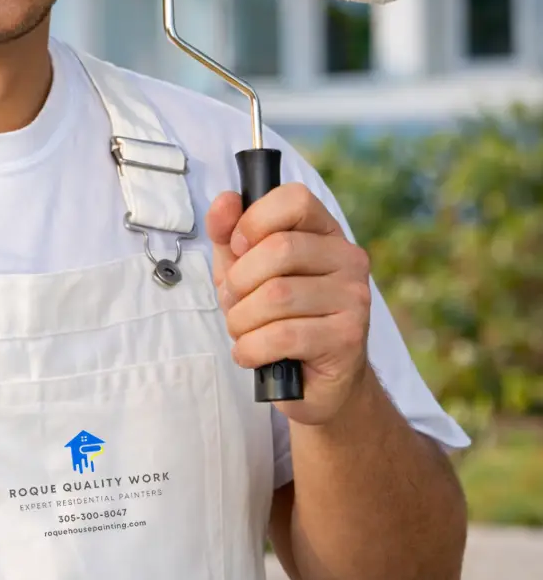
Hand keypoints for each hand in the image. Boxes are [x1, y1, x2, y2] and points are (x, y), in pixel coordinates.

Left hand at [207, 182, 371, 425]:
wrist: (317, 380)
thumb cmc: (277, 316)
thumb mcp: (243, 269)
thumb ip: (229, 233)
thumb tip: (225, 201)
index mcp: (324, 232)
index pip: (295, 199)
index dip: (255, 219)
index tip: (237, 247)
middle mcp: (348, 258)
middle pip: (279, 249)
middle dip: (239, 280)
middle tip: (234, 301)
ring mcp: (353, 297)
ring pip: (277, 295)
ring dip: (242, 318)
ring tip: (242, 330)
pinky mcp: (348, 337)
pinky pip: (283, 336)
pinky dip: (251, 347)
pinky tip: (250, 352)